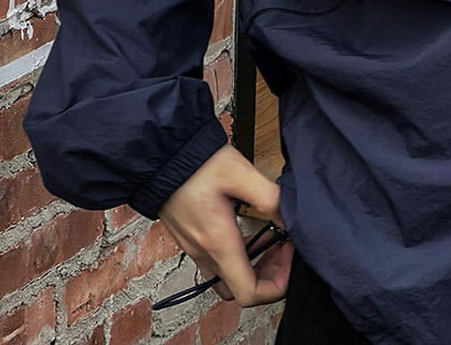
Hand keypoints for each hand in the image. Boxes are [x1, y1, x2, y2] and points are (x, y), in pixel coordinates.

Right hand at [158, 143, 293, 304]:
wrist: (161, 157)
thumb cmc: (196, 163)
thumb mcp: (241, 172)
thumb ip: (269, 198)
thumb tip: (287, 219)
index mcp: (218, 243)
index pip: (248, 293)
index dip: (276, 285)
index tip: (289, 259)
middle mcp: (204, 252)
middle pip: (239, 290)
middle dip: (268, 276)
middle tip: (283, 248)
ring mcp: (195, 248)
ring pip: (227, 278)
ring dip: (254, 266)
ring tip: (271, 238)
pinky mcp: (191, 238)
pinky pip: (217, 262)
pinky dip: (239, 254)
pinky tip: (249, 230)